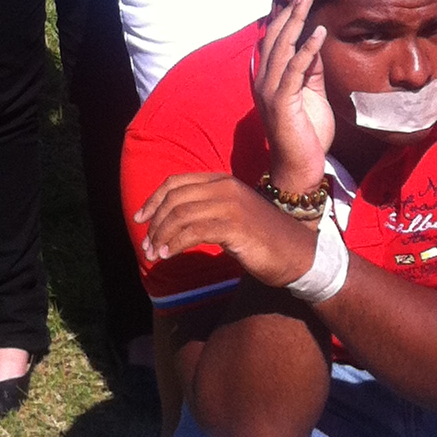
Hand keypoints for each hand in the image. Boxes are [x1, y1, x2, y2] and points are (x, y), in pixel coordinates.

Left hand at [131, 172, 321, 289]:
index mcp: (222, 181)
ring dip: (161, 235)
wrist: (297, 253)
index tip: (139, 218)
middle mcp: (225, 187)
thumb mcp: (232, 216)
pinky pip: (194, 231)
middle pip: (175, 198)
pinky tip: (168, 255)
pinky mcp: (234, 226)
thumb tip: (173, 224)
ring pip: (181, 215)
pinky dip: (175, 243)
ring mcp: (230, 205)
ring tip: (154, 253)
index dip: (153, 199)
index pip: (176, 182)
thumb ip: (207, 212)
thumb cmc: (263, 238)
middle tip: (146, 245)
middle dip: (154, 222)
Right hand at [251, 0, 333, 195]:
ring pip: (282, 47)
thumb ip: (311, 70)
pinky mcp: (282, 103)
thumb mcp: (312, 95)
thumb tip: (315, 43)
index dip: (282, 15)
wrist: (301, 169)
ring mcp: (270, 92)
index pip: (273, 39)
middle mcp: (264, 81)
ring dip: (297, 20)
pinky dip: (307, 49)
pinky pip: (295, 70)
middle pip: (275, 37)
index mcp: (268, 79)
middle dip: (291, 9)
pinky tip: (319, 32)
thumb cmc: (307, 134)